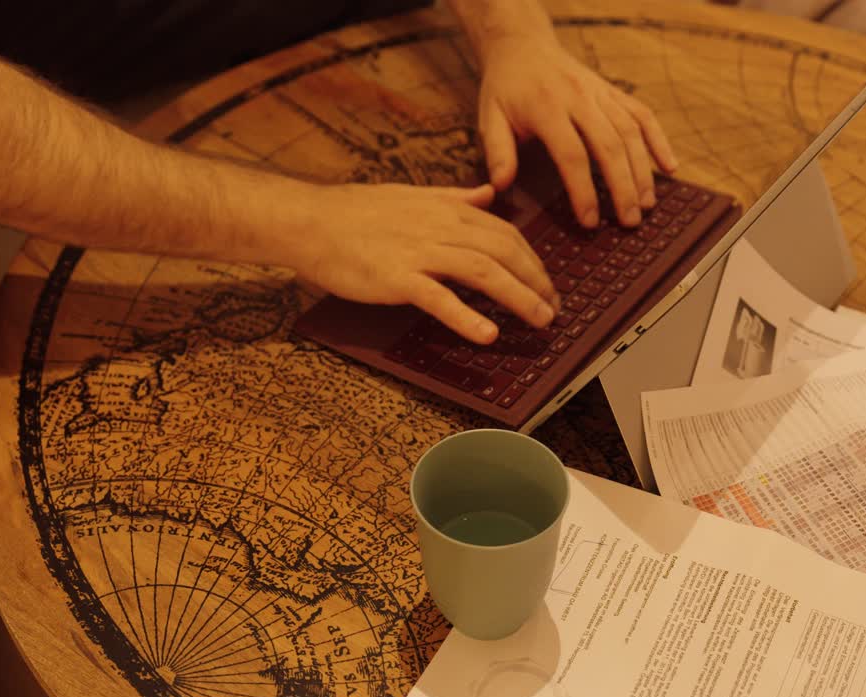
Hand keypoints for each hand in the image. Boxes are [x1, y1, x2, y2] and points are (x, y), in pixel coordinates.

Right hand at [291, 182, 558, 343]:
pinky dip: (467, 317)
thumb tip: (489, 193)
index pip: (505, 233)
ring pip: (484, 271)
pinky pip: (439, 298)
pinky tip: (487, 334)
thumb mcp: (413, 195)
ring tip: (541, 321)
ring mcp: (419, 252)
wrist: (310, 220)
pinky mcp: (397, 277)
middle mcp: (441, 227)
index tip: (547, 282)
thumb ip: (455, 197)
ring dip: (519, 297)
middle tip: (555, 308)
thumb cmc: (356, 212)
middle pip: (505, 252)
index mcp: (448, 209)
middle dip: (537, 281)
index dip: (533, 260)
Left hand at [476, 33, 677, 228]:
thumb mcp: (489, 117)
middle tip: (629, 221)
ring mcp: (600, 92)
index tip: (590, 222)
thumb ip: (497, 151)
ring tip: (646, 205)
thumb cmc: (506, 88)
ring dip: (643, 170)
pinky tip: (669, 167)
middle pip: (609, 145)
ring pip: (631, 131)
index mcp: (546, 107)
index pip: (572, 154)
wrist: (523, 45)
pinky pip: (642, 114)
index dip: (583, 191)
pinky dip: (659, 140)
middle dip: (623, 187)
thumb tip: (500, 186)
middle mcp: (579, 97)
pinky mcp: (613, 91)